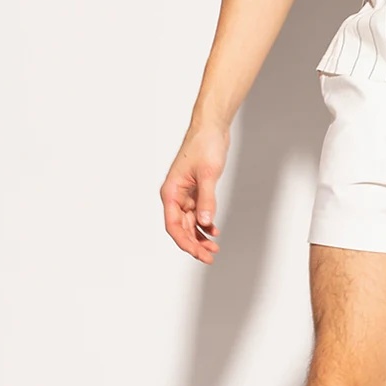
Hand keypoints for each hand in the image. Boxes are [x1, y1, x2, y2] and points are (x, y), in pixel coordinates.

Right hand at [160, 122, 229, 262]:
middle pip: (181, 228)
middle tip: (210, 257)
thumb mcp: (209, 174)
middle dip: (194, 244)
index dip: (185, 242)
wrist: (212, 128)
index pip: (173, 225)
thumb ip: (207, 199)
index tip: (198, 253)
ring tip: (214, 249)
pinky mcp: (196, 191)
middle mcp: (175, 196)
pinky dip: (205, 224)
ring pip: (190, 223)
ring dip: (200, 236)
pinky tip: (214, 231)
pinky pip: (198, 214)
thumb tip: (205, 221)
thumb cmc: (205, 145)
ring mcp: (185, 194)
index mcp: (171, 192)